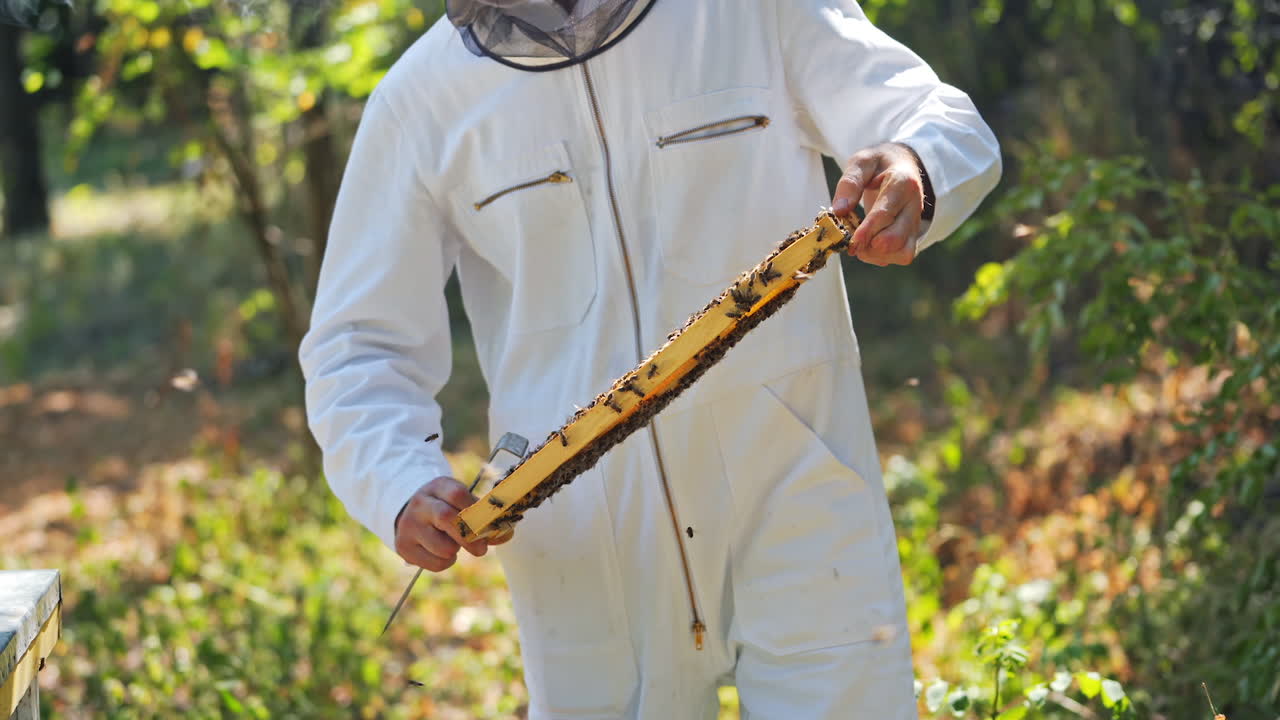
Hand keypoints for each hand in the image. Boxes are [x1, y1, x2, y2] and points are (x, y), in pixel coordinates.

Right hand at [393, 476, 508, 571]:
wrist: (410, 515)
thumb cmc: (446, 509)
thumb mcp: (461, 503)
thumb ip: (484, 517)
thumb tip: (506, 533)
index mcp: (437, 487)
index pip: (457, 493)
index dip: (475, 510)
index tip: (487, 523)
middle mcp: (420, 504)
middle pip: (446, 518)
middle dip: (470, 537)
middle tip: (481, 549)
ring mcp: (409, 525)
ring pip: (443, 547)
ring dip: (456, 551)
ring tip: (452, 544)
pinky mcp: (403, 547)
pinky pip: (436, 564)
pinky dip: (446, 562)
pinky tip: (441, 552)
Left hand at [831, 142, 926, 266]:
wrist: (902, 164)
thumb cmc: (879, 164)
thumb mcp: (861, 161)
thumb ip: (850, 182)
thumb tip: (839, 210)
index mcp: (903, 183)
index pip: (886, 213)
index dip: (867, 230)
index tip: (852, 242)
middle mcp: (914, 205)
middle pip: (897, 238)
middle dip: (871, 245)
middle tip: (853, 242)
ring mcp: (915, 222)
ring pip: (903, 252)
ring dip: (878, 255)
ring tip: (861, 243)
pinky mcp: (912, 234)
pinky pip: (903, 255)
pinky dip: (884, 257)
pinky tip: (869, 245)